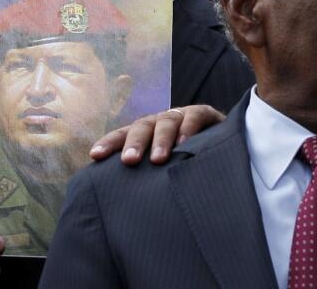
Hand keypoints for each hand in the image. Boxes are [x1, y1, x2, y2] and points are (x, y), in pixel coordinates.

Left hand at [89, 105, 225, 164]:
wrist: (221, 143)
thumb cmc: (183, 162)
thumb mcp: (161, 168)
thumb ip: (142, 177)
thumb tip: (118, 203)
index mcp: (144, 132)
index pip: (122, 135)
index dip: (109, 144)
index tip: (95, 156)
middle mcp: (158, 122)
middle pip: (142, 127)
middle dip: (134, 143)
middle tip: (129, 161)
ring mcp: (180, 116)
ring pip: (166, 122)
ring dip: (161, 140)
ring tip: (158, 159)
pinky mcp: (203, 113)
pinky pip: (193, 117)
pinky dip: (188, 129)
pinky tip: (185, 144)